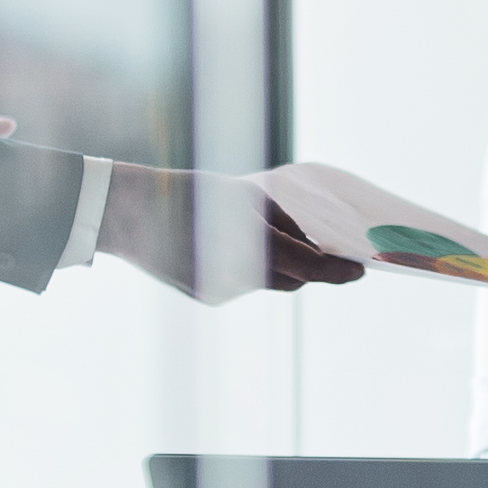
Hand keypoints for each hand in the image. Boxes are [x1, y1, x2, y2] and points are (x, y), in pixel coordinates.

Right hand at [98, 166, 366, 302]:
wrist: (125, 211)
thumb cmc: (186, 192)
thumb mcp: (241, 195)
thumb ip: (280, 219)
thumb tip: (311, 239)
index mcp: (249, 246)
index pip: (310, 267)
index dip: (339, 270)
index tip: (362, 270)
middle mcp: (237, 277)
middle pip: (291, 279)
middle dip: (310, 266)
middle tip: (331, 253)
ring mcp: (221, 291)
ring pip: (267, 283)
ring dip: (276, 265)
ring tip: (262, 236)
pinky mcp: (207, 295)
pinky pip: (242, 284)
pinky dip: (247, 268)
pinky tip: (227, 246)